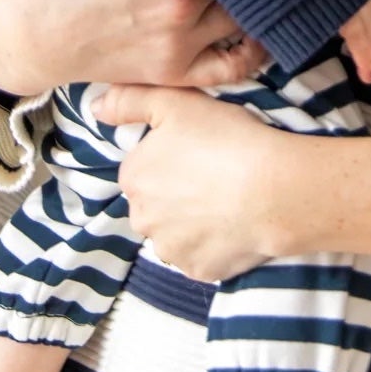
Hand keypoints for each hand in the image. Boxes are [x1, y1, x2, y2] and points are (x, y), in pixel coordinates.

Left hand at [94, 86, 287, 282]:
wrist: (275, 188)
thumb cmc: (226, 140)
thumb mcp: (175, 102)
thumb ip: (130, 100)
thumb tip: (96, 109)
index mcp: (133, 178)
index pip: (144, 169)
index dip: (173, 160)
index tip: (200, 152)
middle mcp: (142, 219)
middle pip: (157, 205)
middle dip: (178, 195)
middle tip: (215, 176)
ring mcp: (170, 249)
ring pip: (177, 234)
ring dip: (194, 223)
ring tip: (229, 201)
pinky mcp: (199, 271)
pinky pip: (202, 256)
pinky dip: (215, 245)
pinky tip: (235, 225)